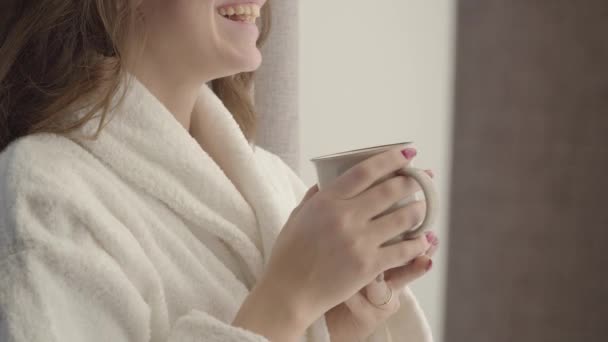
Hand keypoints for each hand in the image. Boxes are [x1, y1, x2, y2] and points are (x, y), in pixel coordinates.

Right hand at [258, 146, 431, 328]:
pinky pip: (403, 250)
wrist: (288, 293)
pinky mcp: (368, 266)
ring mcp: (359, 242)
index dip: (391, 159)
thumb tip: (328, 179)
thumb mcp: (297, 217)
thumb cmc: (289, 256)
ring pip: (402, 218)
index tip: (407, 153)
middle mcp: (345, 217)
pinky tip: (424, 239)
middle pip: (390, 190)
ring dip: (420, 209)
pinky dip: (418, 243)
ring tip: (426, 207)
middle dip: (413, 182)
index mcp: (326, 201)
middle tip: (425, 179)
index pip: (365, 171)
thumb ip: (315, 196)